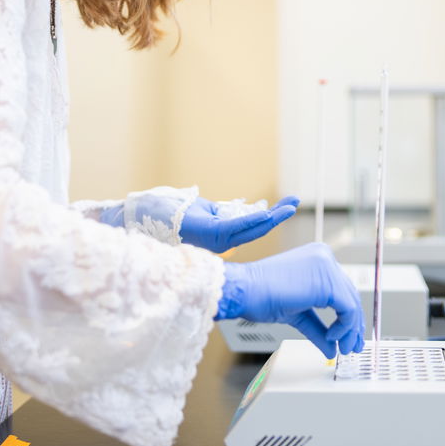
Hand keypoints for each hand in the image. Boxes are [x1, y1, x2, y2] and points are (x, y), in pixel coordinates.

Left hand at [180, 195, 298, 252]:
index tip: (289, 205)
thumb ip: (225, 212)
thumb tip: (244, 207)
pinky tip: (265, 215)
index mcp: (223, 237)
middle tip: (296, 203)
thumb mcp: (206, 209)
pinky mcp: (210, 234)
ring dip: (271, 218)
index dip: (272, 217)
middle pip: (256, 229)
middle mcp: (223, 242)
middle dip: (279, 216)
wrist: (148, 215)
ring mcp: (216, 240)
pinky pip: (234, 228)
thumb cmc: (174, 213)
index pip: (253, 227)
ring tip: (289, 207)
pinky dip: (251, 221)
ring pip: (250, 230)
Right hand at [216, 242, 364, 358]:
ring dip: (349, 330)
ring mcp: (327, 266)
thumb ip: (317, 327)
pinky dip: (344, 327)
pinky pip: (348, 308)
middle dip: (352, 326)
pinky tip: (331, 337)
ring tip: (342, 347)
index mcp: (317, 258)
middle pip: (349, 295)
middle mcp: (325, 257)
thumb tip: (331, 347)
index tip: (346, 335)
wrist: (245, 290)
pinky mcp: (327, 282)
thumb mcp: (297, 313)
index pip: (341, 288)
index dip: (347, 315)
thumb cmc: (261, 295)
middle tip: (350, 347)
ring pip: (352, 302)